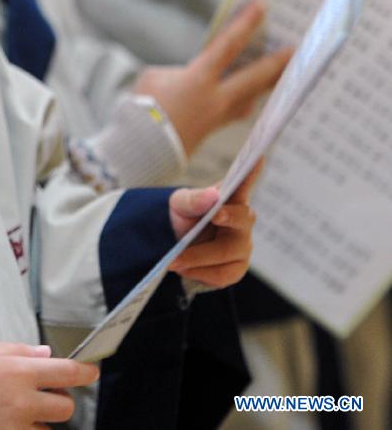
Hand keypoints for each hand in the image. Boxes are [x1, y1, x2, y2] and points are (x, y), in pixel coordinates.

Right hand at [0, 342, 98, 428]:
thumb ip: (25, 352)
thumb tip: (48, 356)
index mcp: (20, 371)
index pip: (66, 372)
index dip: (85, 373)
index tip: (93, 372)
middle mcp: (22, 401)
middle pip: (65, 407)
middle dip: (61, 399)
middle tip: (48, 392)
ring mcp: (14, 426)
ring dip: (44, 420)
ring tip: (25, 409)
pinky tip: (17, 421)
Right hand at [134, 1, 291, 155]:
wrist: (142, 146)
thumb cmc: (143, 106)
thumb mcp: (156, 77)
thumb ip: (179, 72)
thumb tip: (193, 76)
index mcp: (199, 79)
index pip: (228, 45)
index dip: (245, 24)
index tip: (262, 6)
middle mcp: (215, 98)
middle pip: (255, 77)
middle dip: (276, 63)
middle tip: (297, 51)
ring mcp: (217, 116)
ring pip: (251, 97)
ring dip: (267, 85)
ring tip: (282, 75)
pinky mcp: (213, 129)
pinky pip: (237, 111)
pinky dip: (246, 101)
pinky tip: (251, 98)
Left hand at [167, 160, 261, 287]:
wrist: (177, 245)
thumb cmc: (184, 217)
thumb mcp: (179, 204)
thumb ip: (193, 199)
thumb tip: (214, 196)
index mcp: (231, 197)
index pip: (245, 181)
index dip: (252, 170)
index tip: (258, 155)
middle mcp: (243, 220)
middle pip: (240, 222)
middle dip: (222, 222)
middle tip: (208, 222)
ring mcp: (243, 246)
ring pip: (226, 255)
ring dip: (197, 259)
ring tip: (173, 261)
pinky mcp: (237, 268)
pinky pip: (223, 275)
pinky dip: (200, 273)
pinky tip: (183, 270)